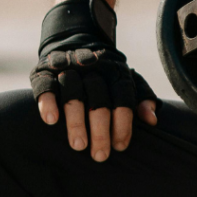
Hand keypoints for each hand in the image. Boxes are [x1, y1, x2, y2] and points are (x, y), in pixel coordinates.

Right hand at [31, 0, 157, 160]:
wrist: (75, 40)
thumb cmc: (107, 74)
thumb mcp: (129, 81)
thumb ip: (142, 98)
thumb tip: (151, 120)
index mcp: (117, 72)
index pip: (123, 98)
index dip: (123, 124)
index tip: (120, 147)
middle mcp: (94, 68)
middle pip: (99, 99)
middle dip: (100, 129)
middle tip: (100, 155)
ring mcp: (69, 67)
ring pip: (73, 93)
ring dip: (76, 120)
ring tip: (78, 146)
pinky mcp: (45, 70)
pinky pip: (46, 85)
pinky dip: (47, 102)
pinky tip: (51, 120)